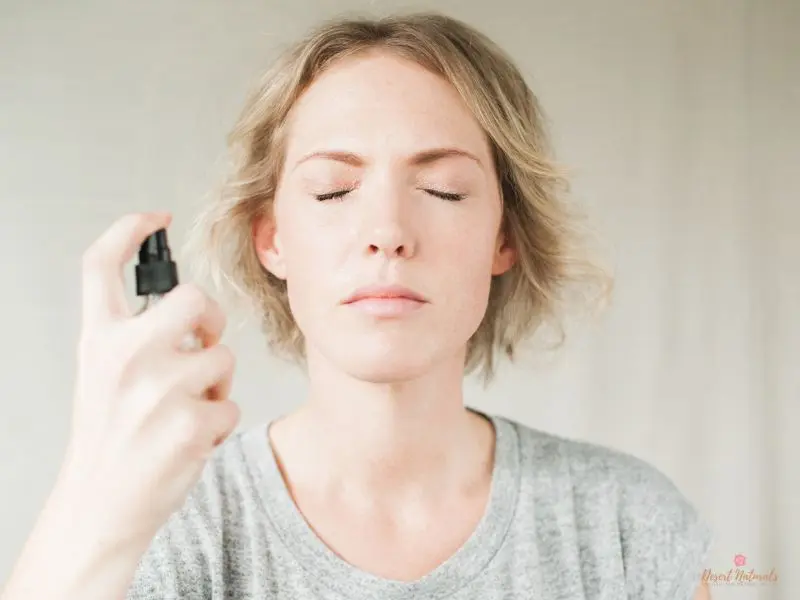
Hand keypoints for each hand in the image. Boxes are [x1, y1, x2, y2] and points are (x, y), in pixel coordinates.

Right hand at [58, 211, 239, 549]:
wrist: (102, 504)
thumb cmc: (108, 439)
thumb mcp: (101, 376)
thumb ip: (131, 337)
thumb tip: (186, 309)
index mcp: (99, 341)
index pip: (101, 265)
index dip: (129, 229)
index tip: (154, 218)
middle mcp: (125, 357)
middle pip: (192, 298)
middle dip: (209, 319)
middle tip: (202, 342)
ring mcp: (158, 390)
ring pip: (223, 357)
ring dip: (216, 383)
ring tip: (186, 409)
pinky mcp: (190, 424)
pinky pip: (231, 404)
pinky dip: (219, 421)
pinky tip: (192, 437)